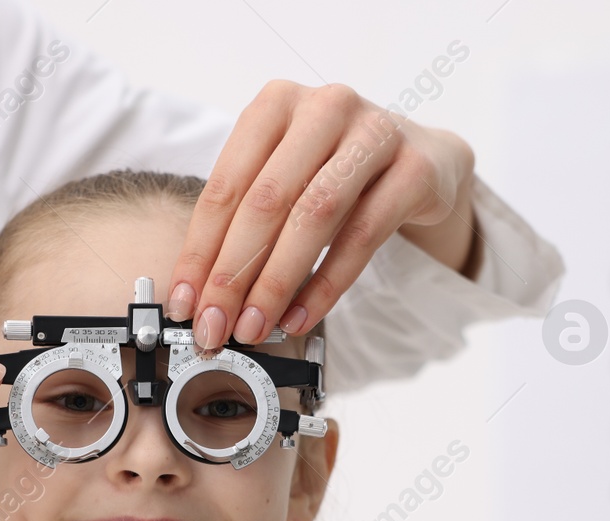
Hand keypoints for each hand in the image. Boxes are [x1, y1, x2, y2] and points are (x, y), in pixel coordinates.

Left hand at [164, 80, 477, 352]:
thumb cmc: (340, 171)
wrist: (425, 159)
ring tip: (255, 327)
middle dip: (233, 273)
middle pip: (267, 200)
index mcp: (277, 103)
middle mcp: (324, 107)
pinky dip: (327, 285)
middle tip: (214, 325)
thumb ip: (247, 220)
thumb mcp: (288, 177)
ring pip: (314, 216)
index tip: (185, 303)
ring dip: (277, 282)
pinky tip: (301, 317)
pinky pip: (363, 237)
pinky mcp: (414, 170)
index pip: (227, 185)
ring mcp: (374, 133)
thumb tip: (202, 296)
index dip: (200, 250)